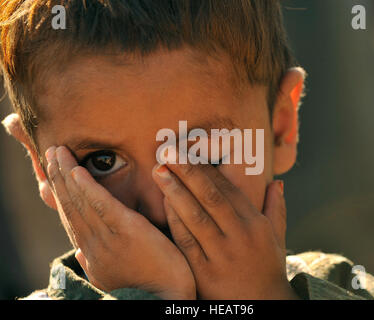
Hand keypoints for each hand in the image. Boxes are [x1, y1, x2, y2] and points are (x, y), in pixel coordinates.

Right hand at [45, 146, 195, 299]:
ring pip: (81, 201)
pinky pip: (102, 205)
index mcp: (93, 252)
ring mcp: (107, 238)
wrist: (163, 301)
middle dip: (58, 178)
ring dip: (67, 175)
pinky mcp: (127, 231)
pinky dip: (88, 188)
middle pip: (71, 205)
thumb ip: (96, 261)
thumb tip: (82, 253)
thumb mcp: (114, 275)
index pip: (71, 217)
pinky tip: (78, 172)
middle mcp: (94, 244)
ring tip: (59, 153)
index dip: (60, 194)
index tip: (53, 176)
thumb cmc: (146, 286)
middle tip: (51, 152)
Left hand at [152, 152, 298, 298]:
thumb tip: (276, 183)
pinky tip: (163, 202)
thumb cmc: (268, 268)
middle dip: (188, 171)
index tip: (190, 152)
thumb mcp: (278, 238)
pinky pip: (186, 241)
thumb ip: (277, 209)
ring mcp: (221, 254)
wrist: (261, 306)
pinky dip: (174, 220)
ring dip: (176, 191)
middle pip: (210, 196)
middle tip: (169, 150)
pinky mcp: (204, 272)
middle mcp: (240, 235)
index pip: (228, 189)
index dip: (207, 169)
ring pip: (196, 216)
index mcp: (255, 224)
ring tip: (160, 169)